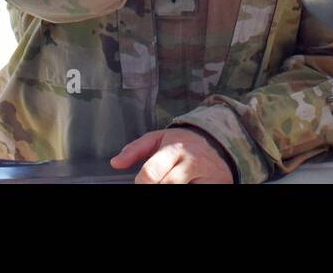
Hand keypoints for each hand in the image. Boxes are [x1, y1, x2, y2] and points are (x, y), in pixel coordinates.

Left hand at [109, 127, 234, 183]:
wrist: (217, 143)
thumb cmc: (182, 143)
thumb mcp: (159, 139)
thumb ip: (135, 149)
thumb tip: (115, 163)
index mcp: (174, 149)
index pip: (151, 173)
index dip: (141, 183)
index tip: (141, 183)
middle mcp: (191, 163)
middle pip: (167, 186)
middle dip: (156, 189)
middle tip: (154, 186)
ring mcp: (206, 177)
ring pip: (182, 192)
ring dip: (172, 190)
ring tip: (167, 184)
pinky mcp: (217, 186)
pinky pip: (198, 194)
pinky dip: (186, 193)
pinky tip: (181, 187)